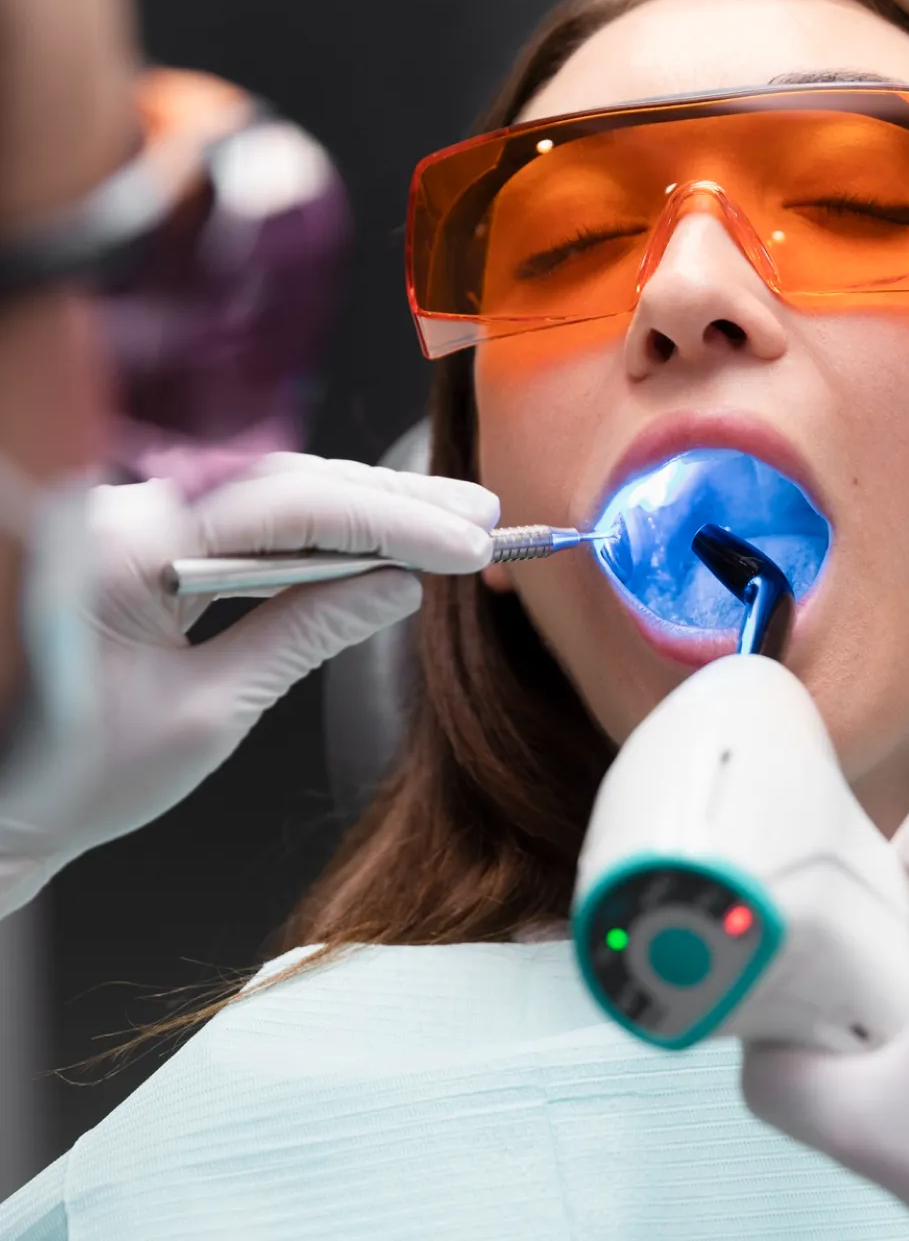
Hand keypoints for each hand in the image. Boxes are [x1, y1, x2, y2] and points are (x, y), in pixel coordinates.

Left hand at [0, 452, 496, 908]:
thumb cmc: (73, 778)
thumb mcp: (208, 714)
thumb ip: (306, 633)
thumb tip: (397, 587)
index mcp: (125, 548)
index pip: (289, 508)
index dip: (393, 521)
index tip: (468, 542)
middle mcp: (123, 513)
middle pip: (284, 483)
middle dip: (391, 502)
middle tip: (481, 518)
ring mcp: (131, 521)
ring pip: (269, 494)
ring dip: (362, 511)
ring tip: (449, 524)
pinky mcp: (142, 540)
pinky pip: (243, 521)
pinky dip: (315, 534)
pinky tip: (374, 542)